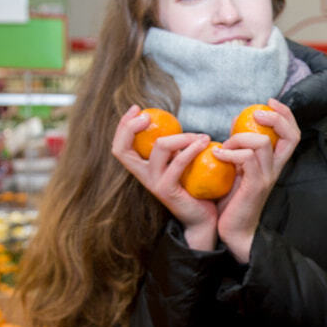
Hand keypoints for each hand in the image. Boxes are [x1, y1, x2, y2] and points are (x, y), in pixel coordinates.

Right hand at [110, 105, 218, 249]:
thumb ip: (174, 147)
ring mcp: (154, 183)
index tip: (137, 108)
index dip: (122, 126)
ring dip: (181, 136)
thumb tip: (175, 122)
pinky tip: (205, 142)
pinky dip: (191, 148)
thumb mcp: (180, 163)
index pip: (120, 147)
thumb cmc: (195, 187)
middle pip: (122, 149)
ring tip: (201, 135)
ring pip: (159, 148)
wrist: (204, 218)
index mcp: (142, 168)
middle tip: (149, 116)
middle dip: (129, 127)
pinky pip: (178, 162)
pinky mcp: (167, 190)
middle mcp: (143, 176)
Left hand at [212, 99, 299, 262]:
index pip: (292, 134)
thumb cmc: (232, 201)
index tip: (269, 102)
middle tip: (255, 113)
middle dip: (275, 117)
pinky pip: (246, 159)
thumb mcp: (239, 170)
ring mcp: (267, 177)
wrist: (234, 232)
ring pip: (262, 142)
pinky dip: (230, 152)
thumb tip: (234, 124)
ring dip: (240, 137)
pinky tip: (218, 156)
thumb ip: (241, 151)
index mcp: (274, 164)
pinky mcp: (254, 186)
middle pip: (291, 135)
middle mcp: (276, 169)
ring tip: (225, 145)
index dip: (285, 114)